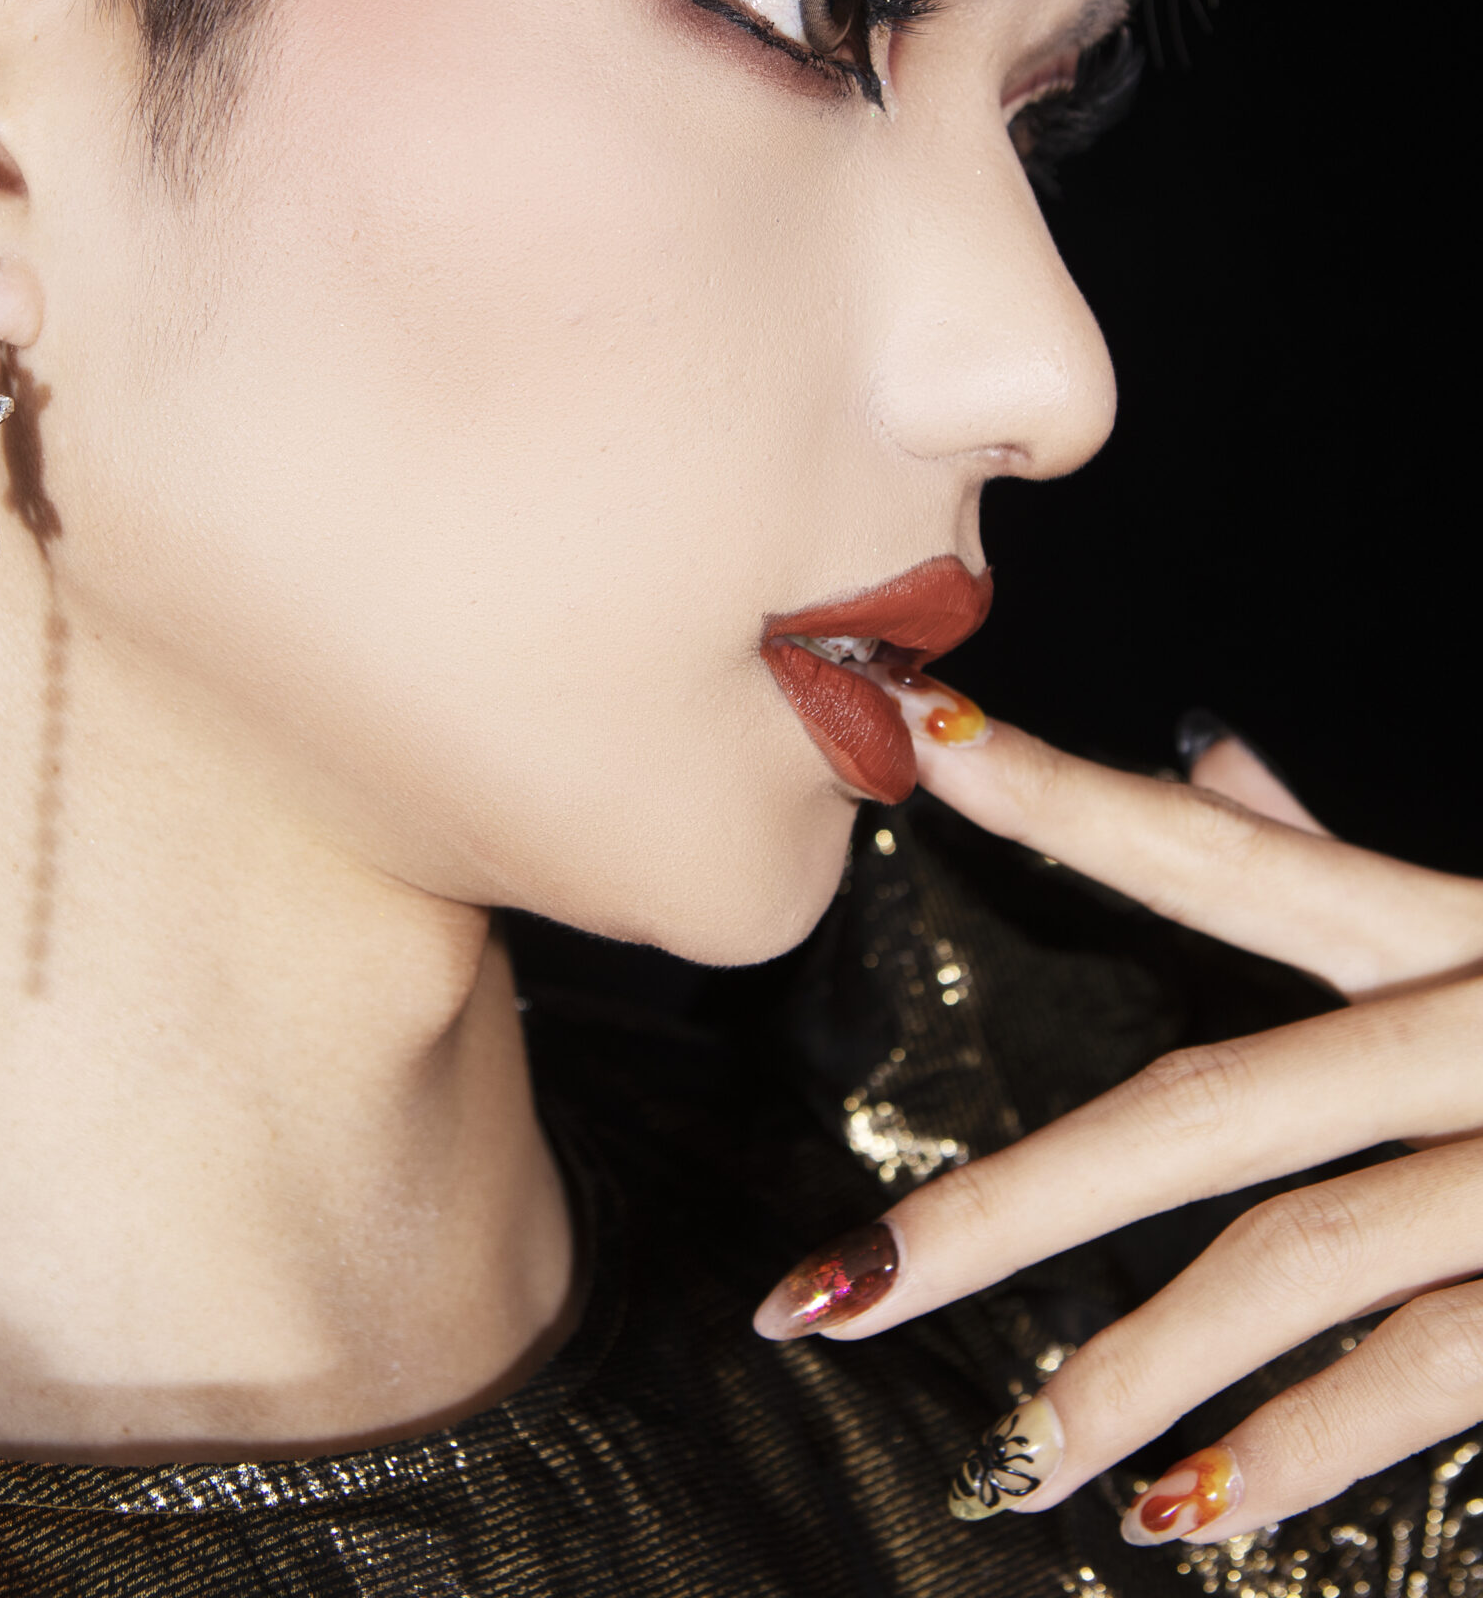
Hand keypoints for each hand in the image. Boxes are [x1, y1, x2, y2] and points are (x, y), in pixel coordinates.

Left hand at [752, 715, 1482, 1549]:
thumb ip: (1359, 857)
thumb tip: (1212, 756)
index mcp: (1470, 934)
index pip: (1229, 860)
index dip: (1074, 800)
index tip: (917, 737)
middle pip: (1208, 1107)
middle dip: (1007, 1207)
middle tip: (830, 1293)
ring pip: (1306, 1262)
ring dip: (1141, 1368)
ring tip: (1012, 1457)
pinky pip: (1445, 1374)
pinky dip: (1315, 1446)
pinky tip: (1194, 1511)